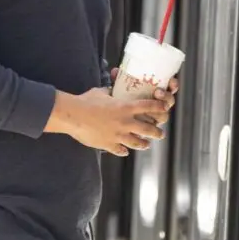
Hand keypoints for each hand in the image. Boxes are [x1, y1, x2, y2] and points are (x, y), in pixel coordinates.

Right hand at [48, 87, 167, 156]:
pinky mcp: (109, 145)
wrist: (73, 115)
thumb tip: (112, 87)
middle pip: (148, 129)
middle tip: (160, 133)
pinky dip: (124, 151)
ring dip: (144, 144)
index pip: (149, 107)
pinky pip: (120, 150)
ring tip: (146, 144)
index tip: (165, 109)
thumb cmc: (86, 101)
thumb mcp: (101, 92)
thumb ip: (110, 91)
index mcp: (125, 107)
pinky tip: (125, 152)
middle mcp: (125, 122)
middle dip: (157, 132)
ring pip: (137, 142)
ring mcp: (118, 135)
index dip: (159, 107)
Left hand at [111, 68, 178, 125]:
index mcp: (157, 92)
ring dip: (159, 112)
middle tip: (157, 92)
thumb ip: (120, 80)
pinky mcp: (149, 128)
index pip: (170, 87)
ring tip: (150, 109)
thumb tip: (115, 71)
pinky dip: (150, 126)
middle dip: (166, 97)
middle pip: (169, 102)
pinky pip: (153, 128)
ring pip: (163, 116)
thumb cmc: (123, 99)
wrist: (114, 117)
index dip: (173, 84)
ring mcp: (155, 117)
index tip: (171, 81)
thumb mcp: (122, 87)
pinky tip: (143, 123)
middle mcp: (159, 105)